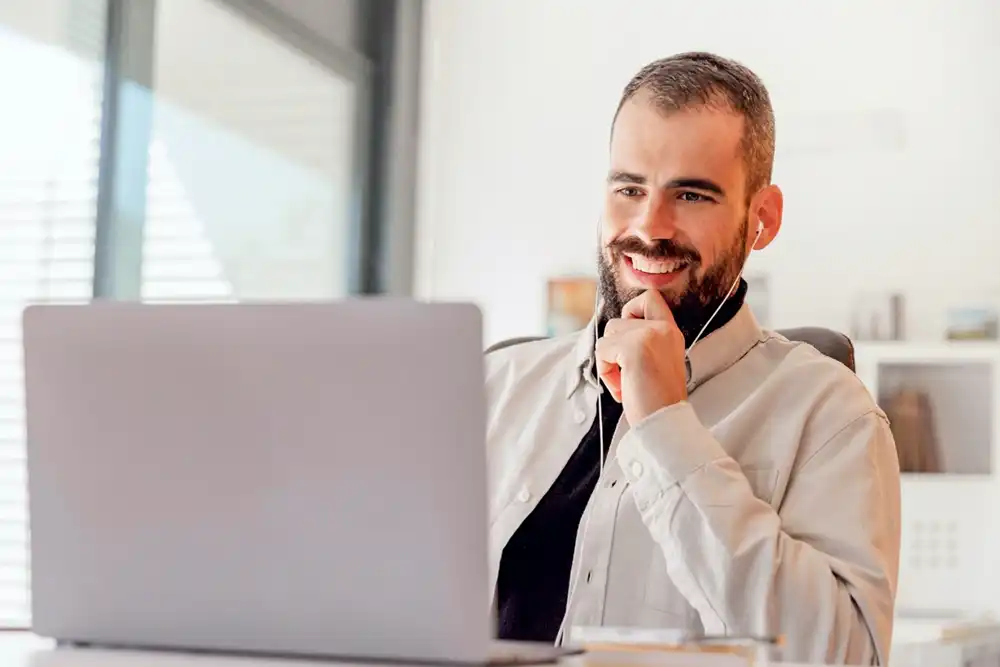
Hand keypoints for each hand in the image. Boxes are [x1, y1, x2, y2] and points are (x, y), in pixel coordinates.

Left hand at [595, 290, 687, 424]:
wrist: (666, 423)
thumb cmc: (658, 401)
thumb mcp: (657, 362)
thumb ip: (643, 343)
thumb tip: (613, 334)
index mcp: (671, 332)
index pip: (650, 298)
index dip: (632, 311)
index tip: (630, 338)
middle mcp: (663, 328)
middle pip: (618, 321)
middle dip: (615, 347)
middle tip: (629, 372)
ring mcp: (649, 335)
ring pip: (607, 334)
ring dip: (609, 362)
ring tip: (627, 383)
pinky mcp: (633, 347)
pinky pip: (602, 350)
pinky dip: (606, 373)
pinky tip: (623, 389)